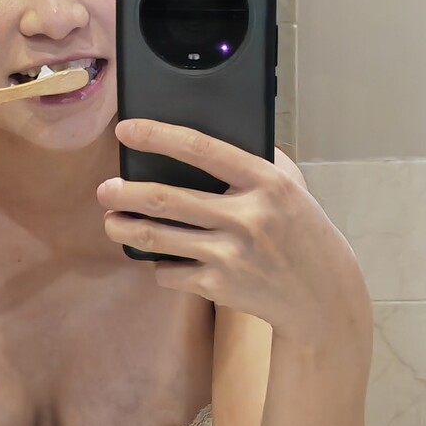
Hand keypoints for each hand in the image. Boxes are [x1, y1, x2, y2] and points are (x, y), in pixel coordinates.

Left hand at [97, 121, 370, 355]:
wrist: (320, 295)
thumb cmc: (302, 232)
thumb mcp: (293, 186)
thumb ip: (258, 159)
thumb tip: (206, 139)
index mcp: (266, 181)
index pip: (202, 148)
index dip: (158, 136)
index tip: (126, 130)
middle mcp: (247, 216)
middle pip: (167, 199)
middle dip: (125, 193)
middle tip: (104, 189)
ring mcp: (231, 254)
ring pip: (157, 239)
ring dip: (124, 229)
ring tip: (111, 222)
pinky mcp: (219, 286)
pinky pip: (170, 272)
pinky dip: (161, 265)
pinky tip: (162, 258)